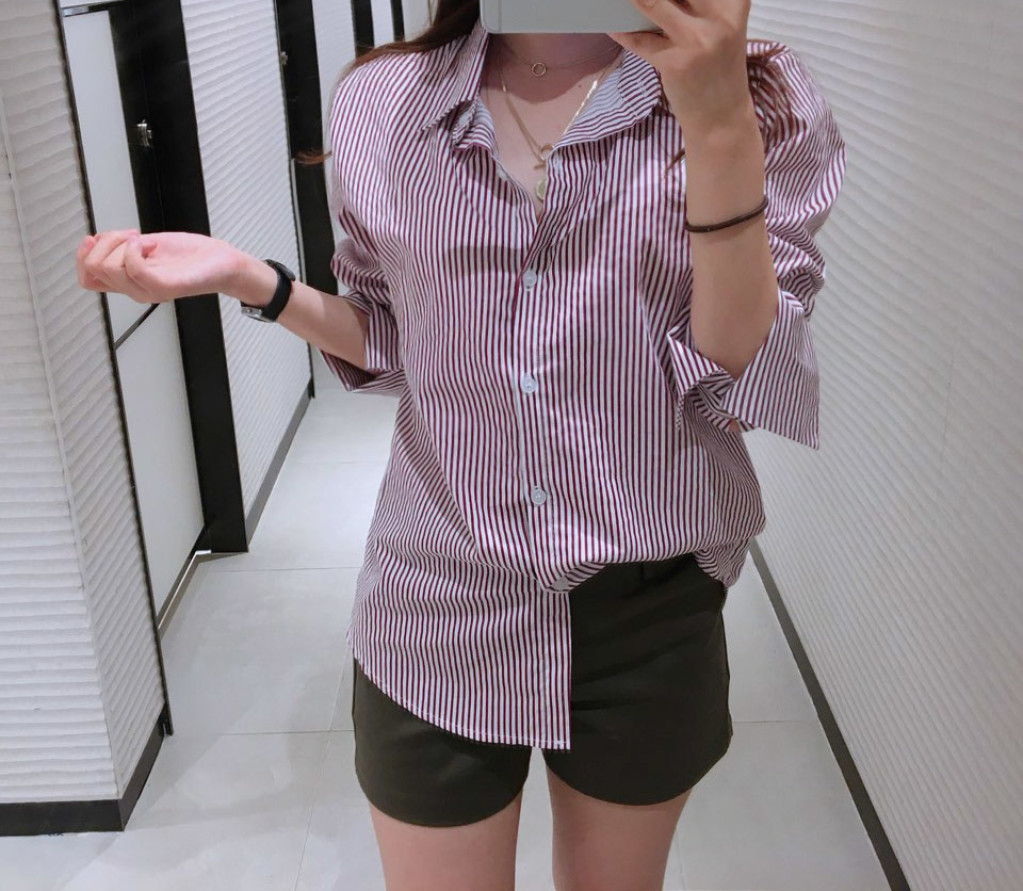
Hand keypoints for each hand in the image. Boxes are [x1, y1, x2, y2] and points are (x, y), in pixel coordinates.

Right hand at [75, 229, 252, 303]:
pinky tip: (150, 244)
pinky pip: (133, 268)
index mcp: (128, 280)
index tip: (98, 238)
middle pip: (93, 268)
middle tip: (132, 236)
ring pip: (108, 266)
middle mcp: (135, 289)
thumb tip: (92, 240)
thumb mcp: (145, 246)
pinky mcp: (165, 287)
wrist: (222, 263)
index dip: (82, 255)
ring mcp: (149, 290)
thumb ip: (119, 247)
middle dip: (106, 241)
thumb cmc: (189, 256)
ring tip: (147, 241)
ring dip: (122, 243)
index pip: (86, 279)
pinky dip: (135, 249)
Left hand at [608, 0, 753, 135]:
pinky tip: (613, 24)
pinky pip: (640, 40)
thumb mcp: (720, 28)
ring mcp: (697, 40)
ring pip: (653, 2)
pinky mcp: (676, 63)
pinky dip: (623, 32)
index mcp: (733, 2)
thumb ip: (697, 4)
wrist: (722, 118)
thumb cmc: (718, 70)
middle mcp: (719, 16)